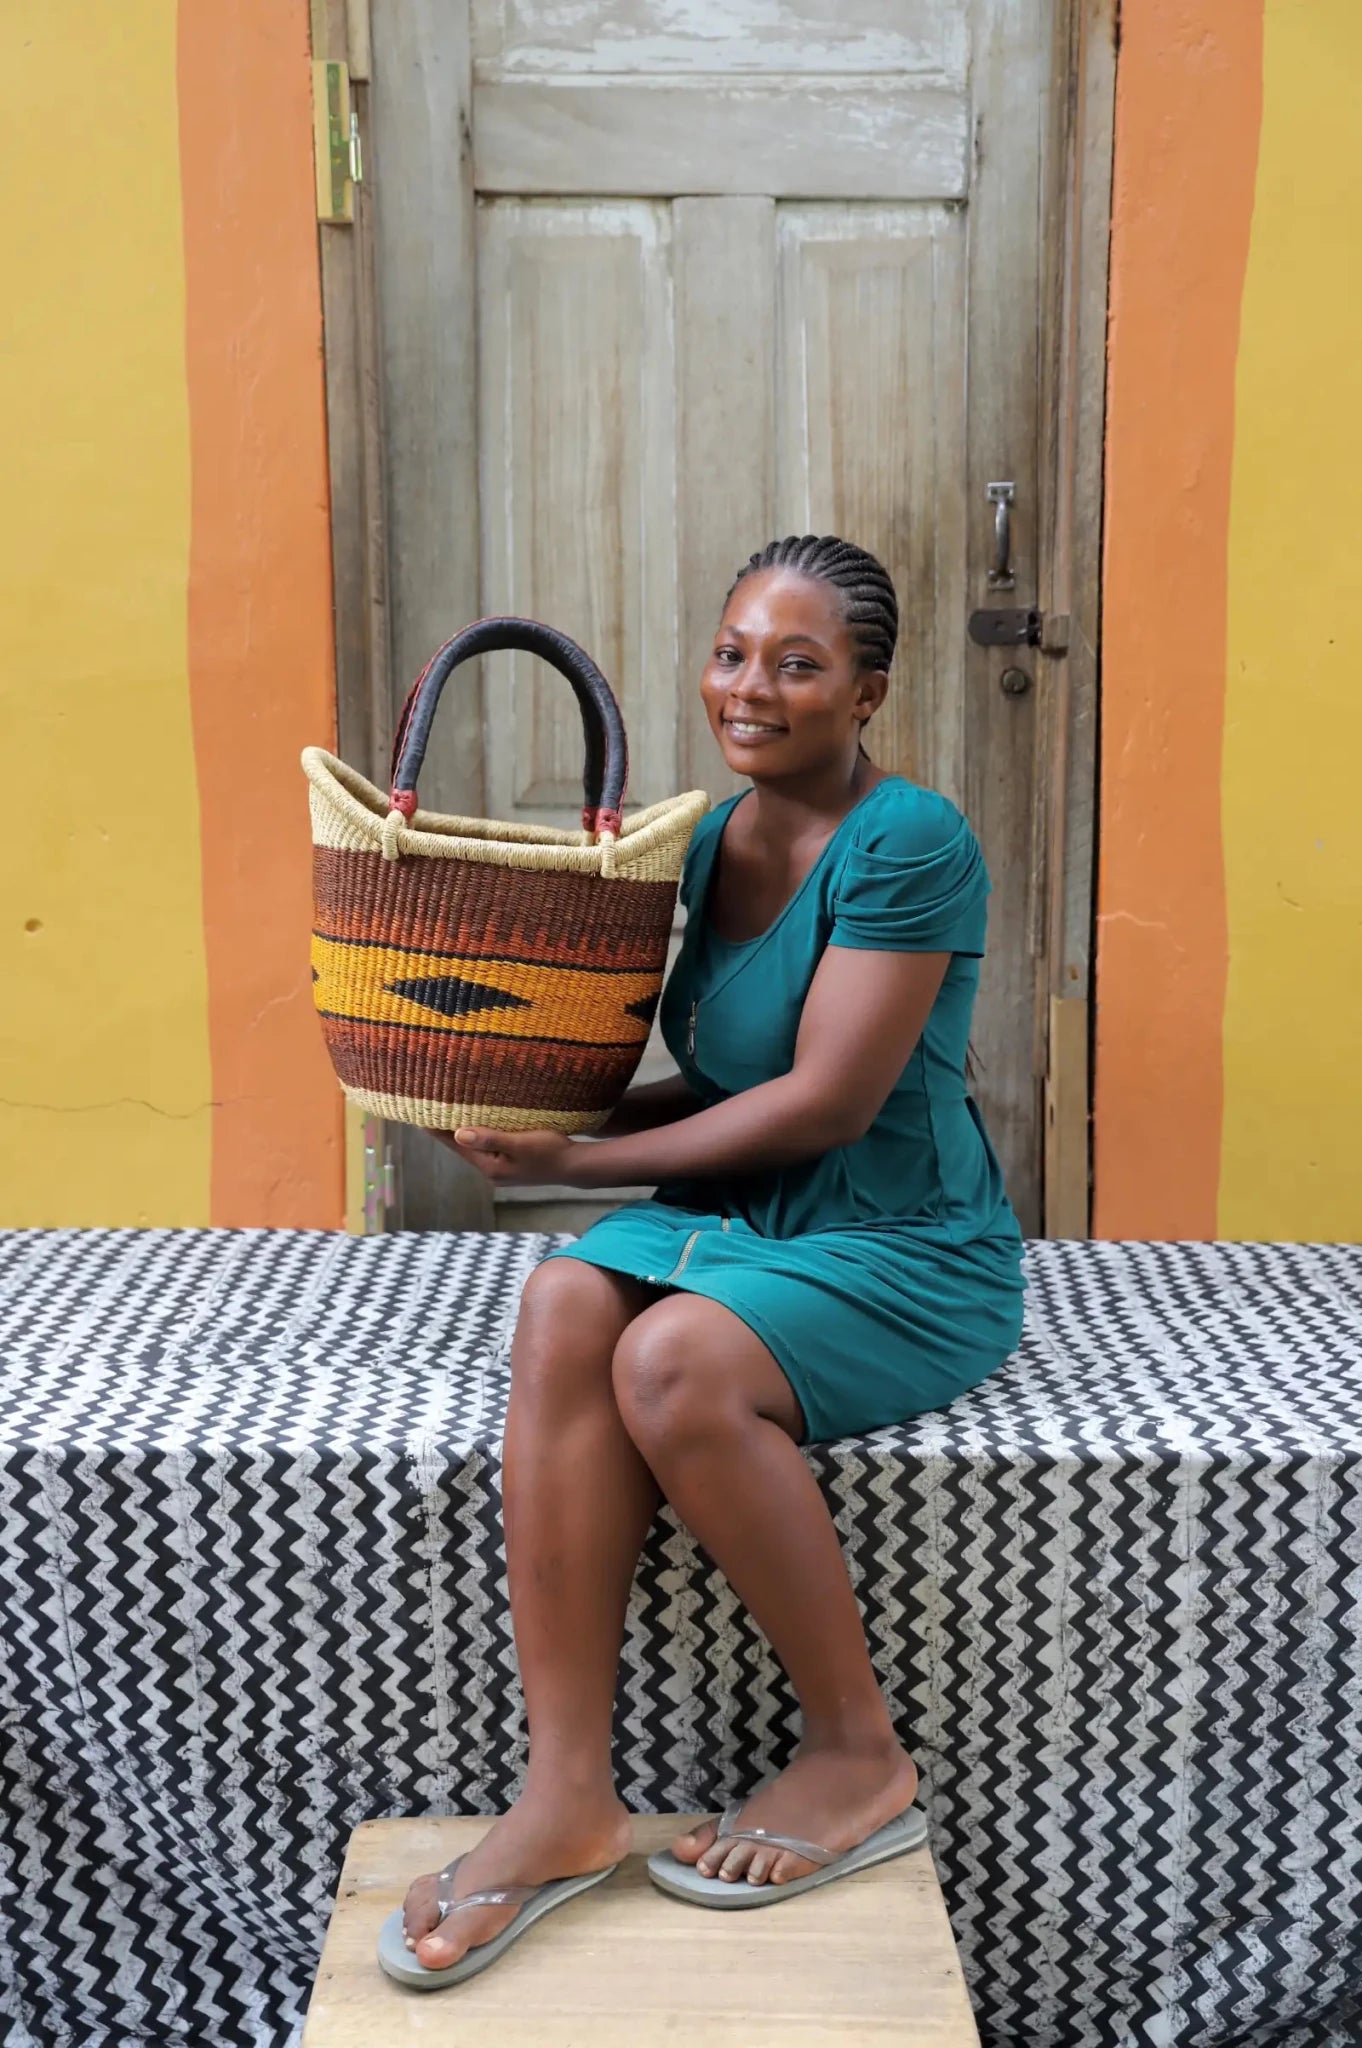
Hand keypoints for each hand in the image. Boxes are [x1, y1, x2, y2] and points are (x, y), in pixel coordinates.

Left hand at [432, 1126, 578, 1187]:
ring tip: (448, 1114)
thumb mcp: (519, 1143)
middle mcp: (492, 1170)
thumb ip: (490, 1138)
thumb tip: (458, 1133)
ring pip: (476, 1146)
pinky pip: (489, 1146)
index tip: (419, 1116)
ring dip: (464, 1131)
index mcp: (490, 1167)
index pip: (457, 1146)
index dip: (438, 1130)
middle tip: (430, 1109)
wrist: (576, 1166)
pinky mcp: (513, 1163)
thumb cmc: (550, 1152)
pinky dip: (480, 1133)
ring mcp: (502, 1169)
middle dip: (448, 1129)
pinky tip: (479, 1124)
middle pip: (463, 1147)